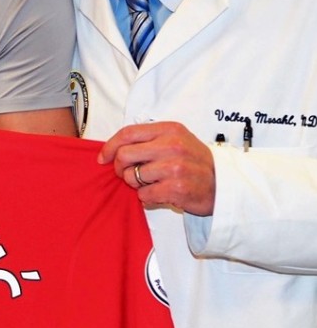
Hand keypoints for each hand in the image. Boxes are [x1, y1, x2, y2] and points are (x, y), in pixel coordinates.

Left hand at [98, 121, 215, 215]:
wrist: (223, 185)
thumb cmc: (195, 162)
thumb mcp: (176, 139)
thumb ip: (149, 139)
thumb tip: (114, 148)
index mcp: (169, 130)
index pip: (127, 133)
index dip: (110, 146)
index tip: (103, 158)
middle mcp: (172, 146)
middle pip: (125, 155)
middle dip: (119, 168)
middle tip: (126, 173)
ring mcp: (174, 167)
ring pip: (132, 177)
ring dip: (135, 184)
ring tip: (150, 183)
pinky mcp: (176, 189)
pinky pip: (144, 195)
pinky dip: (146, 197)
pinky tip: (159, 193)